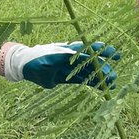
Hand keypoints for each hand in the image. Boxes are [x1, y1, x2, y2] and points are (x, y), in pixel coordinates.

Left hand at [0, 41, 118, 89]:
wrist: (25, 65)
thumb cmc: (36, 60)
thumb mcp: (48, 59)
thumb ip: (62, 58)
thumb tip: (74, 54)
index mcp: (69, 51)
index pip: (88, 52)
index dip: (101, 52)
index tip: (113, 53)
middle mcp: (72, 58)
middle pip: (91, 62)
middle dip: (103, 68)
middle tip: (113, 76)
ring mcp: (70, 67)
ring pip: (89, 71)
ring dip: (100, 77)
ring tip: (112, 83)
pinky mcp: (67, 77)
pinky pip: (82, 79)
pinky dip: (92, 83)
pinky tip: (102, 87)